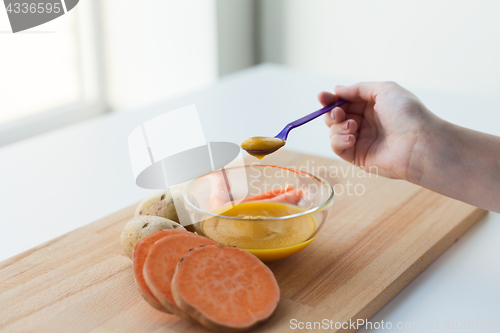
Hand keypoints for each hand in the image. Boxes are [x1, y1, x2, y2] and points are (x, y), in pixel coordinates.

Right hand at [320, 82, 438, 180]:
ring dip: (337, 127)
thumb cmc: (407, 113)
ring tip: (353, 126)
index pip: (345, 102)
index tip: (322, 97)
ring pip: (334, 132)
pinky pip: (337, 147)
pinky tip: (351, 138)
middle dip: (332, 113)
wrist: (419, 143)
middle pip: (336, 117)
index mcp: (372, 106)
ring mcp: (361, 140)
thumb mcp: (384, 90)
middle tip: (338, 113)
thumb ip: (358, 89)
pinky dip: (338, 141)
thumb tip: (337, 90)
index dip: (331, 99)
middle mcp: (366, 123)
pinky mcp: (358, 156)